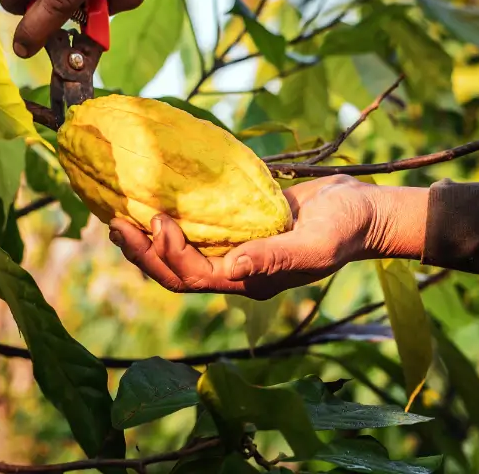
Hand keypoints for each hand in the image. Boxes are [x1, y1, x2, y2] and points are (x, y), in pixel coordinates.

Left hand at [107, 176, 428, 299]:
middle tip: (115, 223)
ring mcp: (236, 249)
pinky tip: (155, 195)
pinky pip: (197, 226)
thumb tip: (230, 268)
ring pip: (180, 252)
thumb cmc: (344, 230)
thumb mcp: (314, 246)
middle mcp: (236, 271)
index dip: (167, 255)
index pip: (193, 277)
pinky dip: (172, 215)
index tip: (156, 220)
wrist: (364, 209)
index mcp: (248, 282)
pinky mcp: (239, 224)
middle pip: (176, 272)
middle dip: (142, 252)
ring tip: (120, 214)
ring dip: (148, 238)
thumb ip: (274, 259)